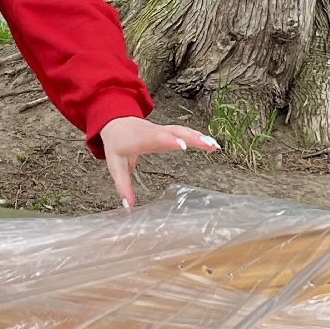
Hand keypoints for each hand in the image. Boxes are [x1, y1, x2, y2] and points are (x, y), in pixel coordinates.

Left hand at [99, 117, 220, 208]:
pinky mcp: (168, 130)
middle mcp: (154, 132)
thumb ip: (123, 186)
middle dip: (191, 138)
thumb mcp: (115, 166)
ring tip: (214, 146)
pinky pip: (184, 131)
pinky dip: (197, 136)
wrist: (116, 121)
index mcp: (140, 139)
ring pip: (182, 131)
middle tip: (208, 145)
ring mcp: (163, 129)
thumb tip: (128, 206)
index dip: (168, 141)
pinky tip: (210, 143)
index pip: (155, 139)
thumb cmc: (117, 144)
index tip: (182, 146)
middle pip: (174, 133)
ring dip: (198, 137)